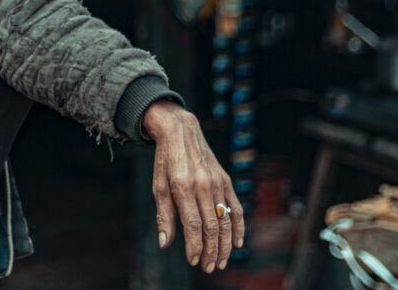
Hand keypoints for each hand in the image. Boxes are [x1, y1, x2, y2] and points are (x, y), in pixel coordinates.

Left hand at [143, 100, 243, 272]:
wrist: (181, 131)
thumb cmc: (166, 161)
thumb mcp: (158, 186)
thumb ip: (163, 215)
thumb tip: (165, 244)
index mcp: (183, 187)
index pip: (194, 225)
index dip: (195, 247)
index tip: (193, 261)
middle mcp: (203, 186)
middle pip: (212, 227)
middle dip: (211, 252)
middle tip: (207, 267)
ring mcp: (218, 183)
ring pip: (226, 221)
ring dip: (225, 245)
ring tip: (220, 262)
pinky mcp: (226, 180)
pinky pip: (236, 208)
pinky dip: (239, 227)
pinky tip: (237, 243)